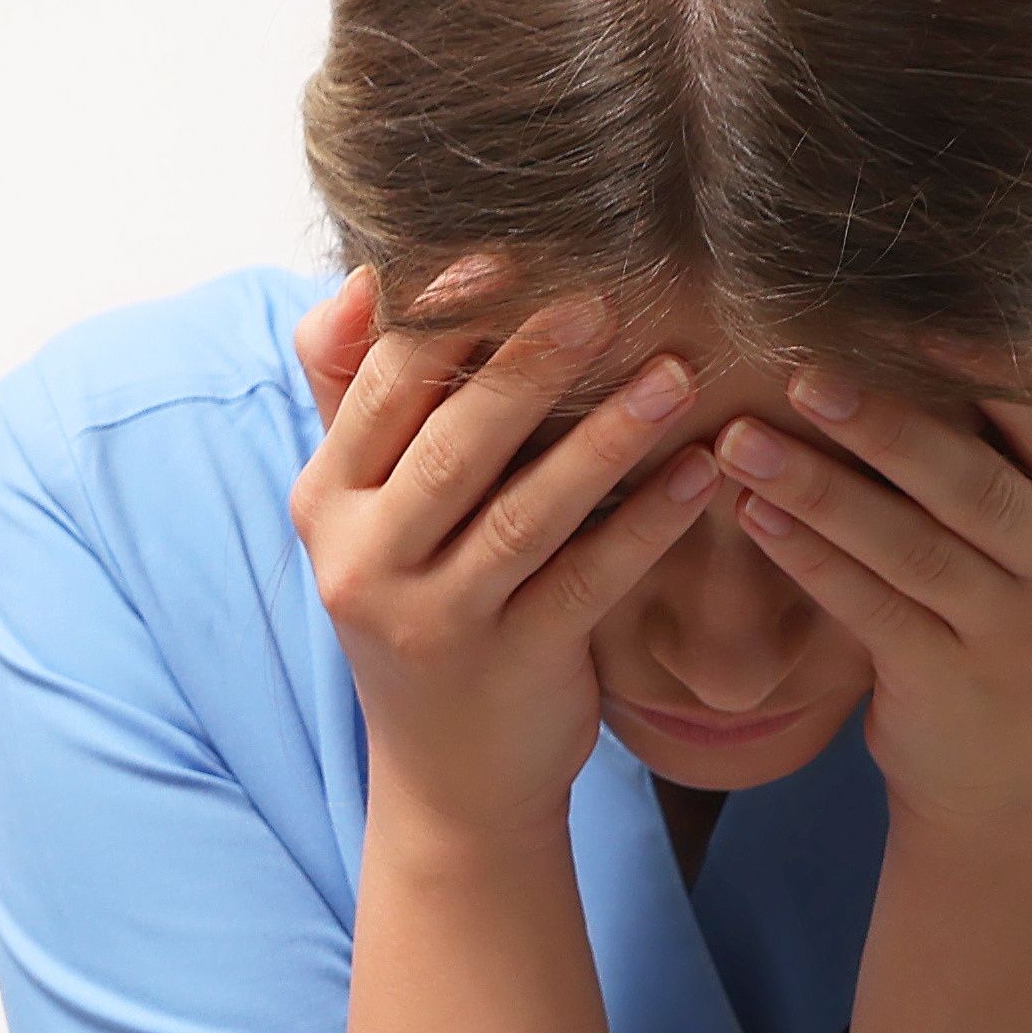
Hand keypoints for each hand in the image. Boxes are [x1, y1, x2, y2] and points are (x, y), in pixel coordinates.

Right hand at [288, 257, 726, 838]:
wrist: (449, 783)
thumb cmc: (424, 612)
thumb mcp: (368, 516)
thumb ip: (359, 401)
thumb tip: (366, 276)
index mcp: (326, 504)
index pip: (377, 388)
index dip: (440, 317)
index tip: (507, 249)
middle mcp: (364, 564)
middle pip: (450, 445)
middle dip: (526, 363)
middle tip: (604, 296)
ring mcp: (437, 624)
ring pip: (525, 512)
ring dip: (606, 436)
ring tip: (676, 373)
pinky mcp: (513, 669)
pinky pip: (590, 580)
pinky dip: (650, 521)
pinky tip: (705, 472)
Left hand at [704, 245, 1031, 841]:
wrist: (1006, 764)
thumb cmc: (1017, 591)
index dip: (990, 361)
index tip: (912, 306)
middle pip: (976, 480)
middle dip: (886, 421)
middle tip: (801, 367)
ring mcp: (1018, 628)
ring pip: (912, 546)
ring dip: (820, 487)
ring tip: (740, 438)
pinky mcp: (948, 680)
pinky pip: (869, 608)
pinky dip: (809, 558)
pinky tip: (751, 513)